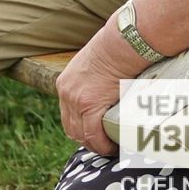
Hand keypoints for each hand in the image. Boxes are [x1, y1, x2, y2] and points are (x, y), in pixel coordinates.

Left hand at [56, 25, 147, 155]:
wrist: (122, 41)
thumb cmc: (116, 48)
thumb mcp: (96, 63)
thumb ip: (95, 78)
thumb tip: (111, 86)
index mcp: (66, 83)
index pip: (67, 115)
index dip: (80, 128)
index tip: (93, 135)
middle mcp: (66, 93)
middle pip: (71, 128)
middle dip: (86, 140)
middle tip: (103, 146)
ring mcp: (76, 100)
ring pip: (81, 134)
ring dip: (95, 144)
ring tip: (110, 148)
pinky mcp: (90, 105)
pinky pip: (93, 134)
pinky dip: (102, 144)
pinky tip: (113, 147)